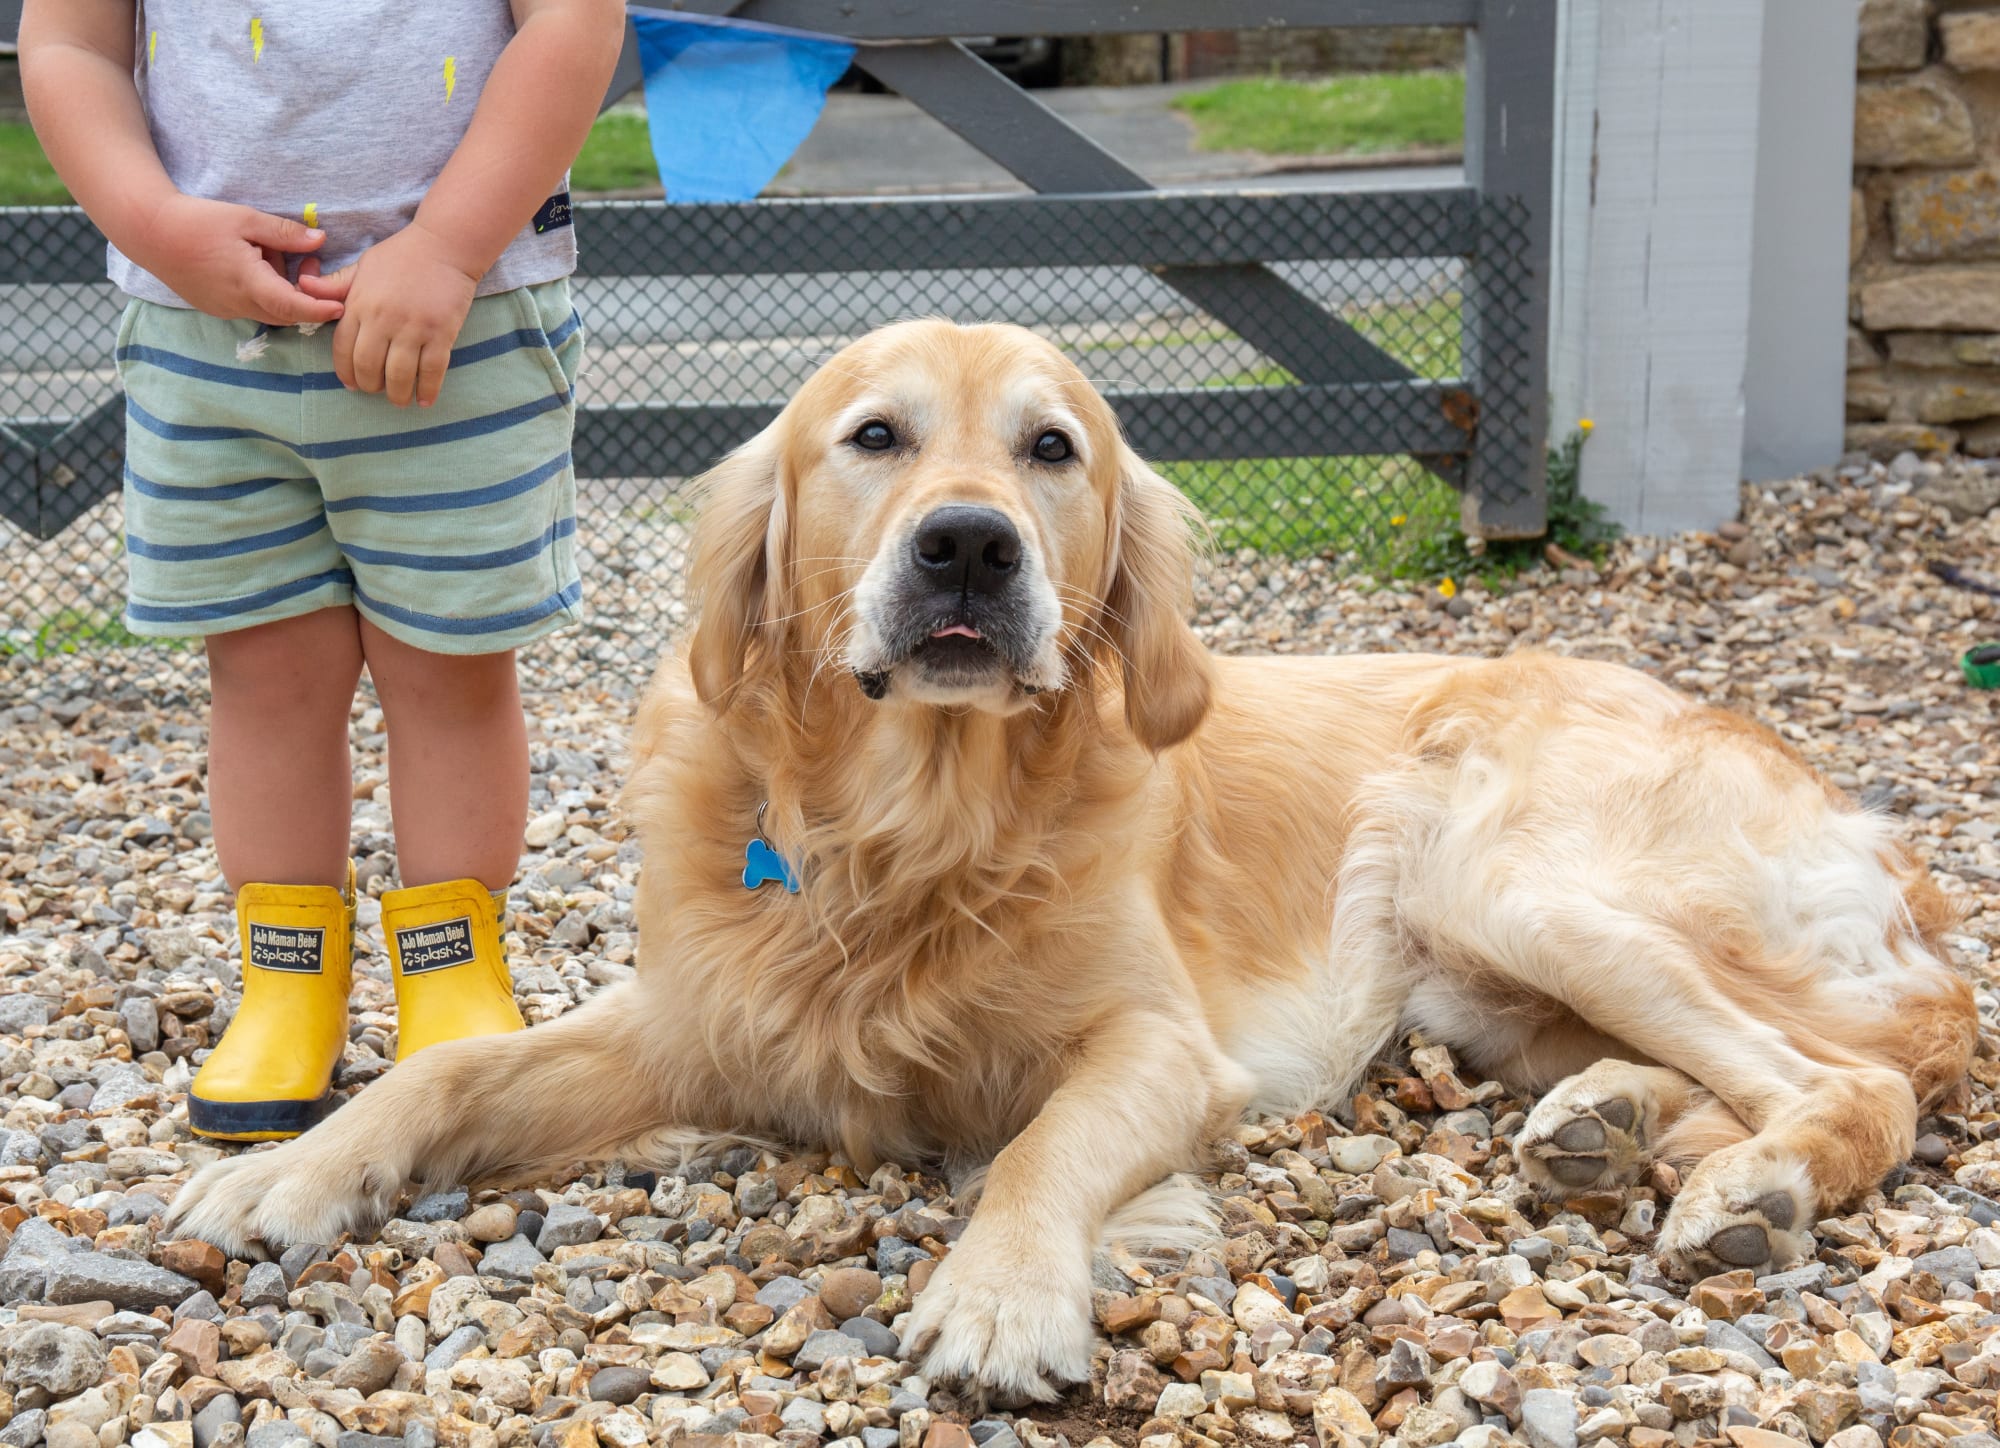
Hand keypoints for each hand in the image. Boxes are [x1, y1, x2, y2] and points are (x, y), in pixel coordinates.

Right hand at [134, 195, 344, 326]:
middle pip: (286, 313)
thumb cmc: (198, 220)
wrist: (149, 231)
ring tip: (269, 253)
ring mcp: (224, 309)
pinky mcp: (215, 307)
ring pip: (268, 310)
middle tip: (308, 262)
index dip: (319, 310)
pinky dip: (261, 291)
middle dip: (304, 294)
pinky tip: (251, 262)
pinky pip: (250, 307)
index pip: (293, 307)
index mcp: (248, 282)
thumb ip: (285, 233)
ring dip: (281, 290)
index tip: (341, 308)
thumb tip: (320, 240)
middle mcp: (238, 303)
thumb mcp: (245, 219)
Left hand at [299, 223, 479, 407]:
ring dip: (397, 394)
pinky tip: (425, 401)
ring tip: (399, 399)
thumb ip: (335, 285)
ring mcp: (414, 328)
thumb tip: (303, 287)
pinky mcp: (441, 334)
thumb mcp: (363, 266)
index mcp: (360, 304)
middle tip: (376, 390)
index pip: (343, 348)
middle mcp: (383, 320)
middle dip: (370, 386)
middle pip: (368, 367)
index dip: (345, 371)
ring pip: (399, 375)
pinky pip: (432, 371)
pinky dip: (428, 390)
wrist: (445, 245)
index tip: (351, 383)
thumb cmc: (402, 255)